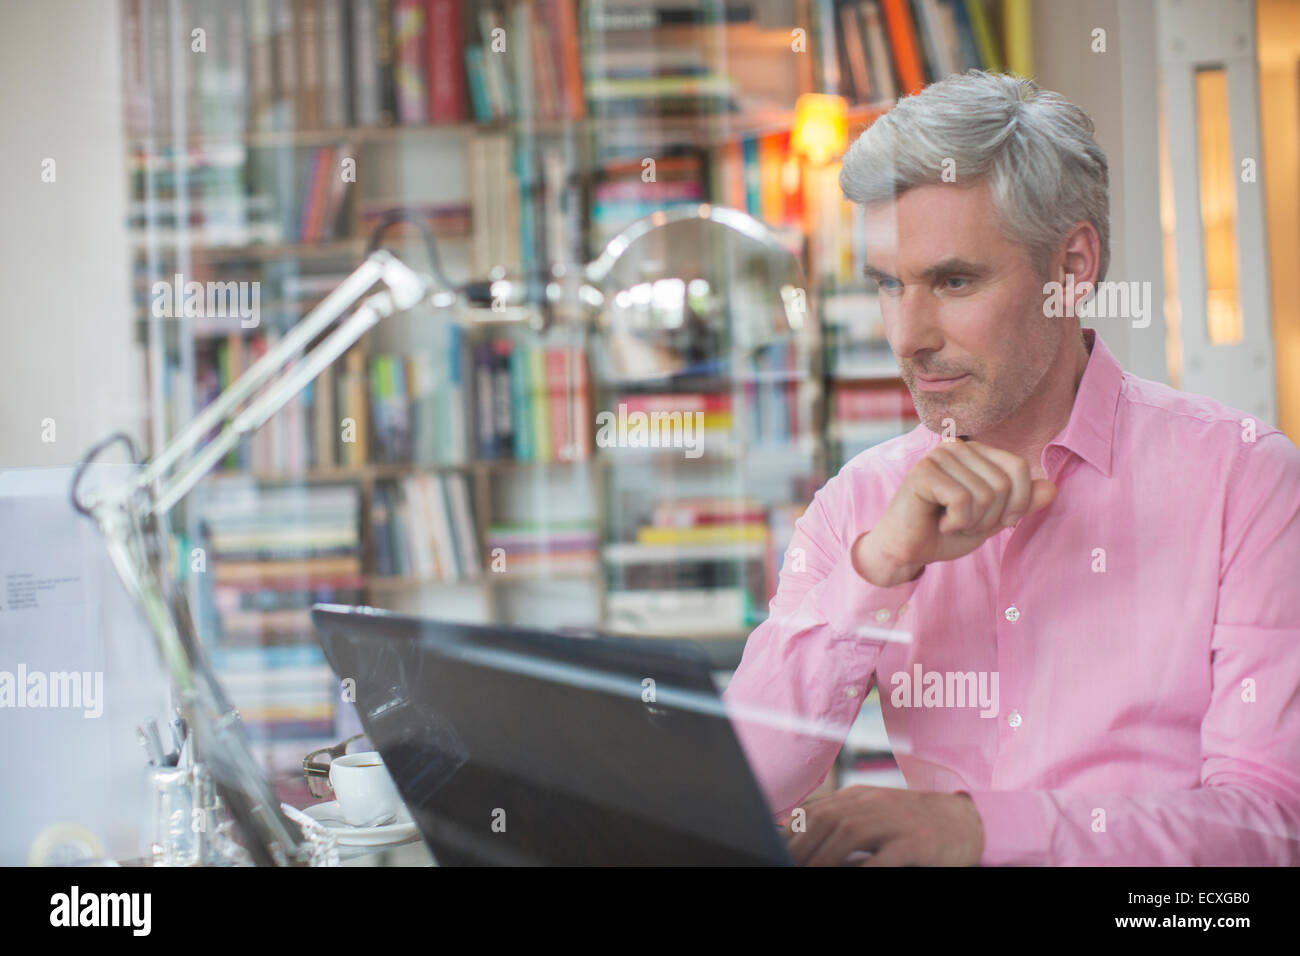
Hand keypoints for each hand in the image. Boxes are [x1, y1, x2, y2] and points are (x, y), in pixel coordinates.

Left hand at [781, 786, 983, 865]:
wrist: (967, 821)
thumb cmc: (913, 823)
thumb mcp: (875, 812)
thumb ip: (843, 819)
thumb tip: (798, 833)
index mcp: (860, 797)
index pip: (816, 810)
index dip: (791, 833)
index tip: (776, 851)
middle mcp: (874, 804)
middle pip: (827, 820)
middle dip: (801, 847)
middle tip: (786, 866)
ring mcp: (895, 822)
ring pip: (849, 833)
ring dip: (822, 857)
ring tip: (806, 873)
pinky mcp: (915, 843)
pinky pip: (884, 858)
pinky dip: (862, 869)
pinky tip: (849, 877)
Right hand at [852, 440, 1055, 585]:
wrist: (906, 551)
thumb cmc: (945, 532)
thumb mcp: (993, 520)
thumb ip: (1022, 504)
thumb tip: (1052, 489)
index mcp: (976, 452)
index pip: (1019, 468)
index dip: (1016, 503)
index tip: (992, 520)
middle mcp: (957, 447)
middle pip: (1004, 483)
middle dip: (991, 516)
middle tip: (964, 523)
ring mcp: (938, 457)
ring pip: (985, 494)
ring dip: (972, 522)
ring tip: (950, 522)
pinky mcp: (922, 473)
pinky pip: (962, 500)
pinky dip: (956, 522)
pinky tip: (939, 522)